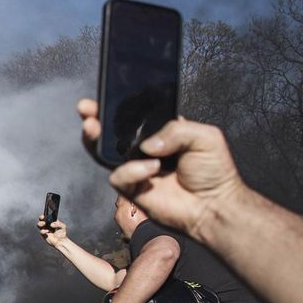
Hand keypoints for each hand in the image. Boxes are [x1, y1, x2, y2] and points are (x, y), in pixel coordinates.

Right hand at [38, 216, 66, 248]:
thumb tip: (52, 224)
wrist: (61, 241)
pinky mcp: (43, 234)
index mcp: (51, 221)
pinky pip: (41, 231)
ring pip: (39, 224)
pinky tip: (47, 231)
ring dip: (40, 223)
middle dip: (41, 217)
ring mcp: (44, 229)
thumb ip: (58, 223)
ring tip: (44, 223)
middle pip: (41, 219)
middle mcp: (47, 224)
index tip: (45, 213)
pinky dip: (43, 230)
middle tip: (43, 218)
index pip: (46, 215)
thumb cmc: (62, 233)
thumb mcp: (63, 226)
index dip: (45, 214)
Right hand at [82, 99, 245, 238]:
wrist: (215, 206)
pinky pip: (119, 176)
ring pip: (105, 153)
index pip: (135, 117)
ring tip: (93, 127)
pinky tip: (152, 169)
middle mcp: (145, 150)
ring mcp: (137, 169)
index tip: (105, 96)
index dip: (118, 108)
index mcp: (161, 133)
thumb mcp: (204, 137)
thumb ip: (174, 130)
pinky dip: (132, 170)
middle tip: (87, 109)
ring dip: (96, 139)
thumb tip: (147, 143)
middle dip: (95, 119)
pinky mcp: (133, 190)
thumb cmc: (214, 172)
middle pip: (112, 134)